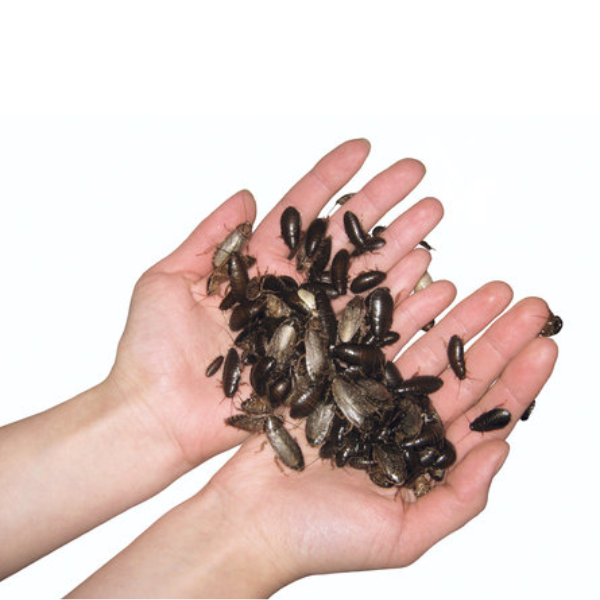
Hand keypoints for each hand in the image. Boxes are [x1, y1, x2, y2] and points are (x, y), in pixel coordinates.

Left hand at [108, 138, 445, 467]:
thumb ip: (210, 238)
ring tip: (432, 215)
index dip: (331, 179)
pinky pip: (365, 332)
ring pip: (362, 279)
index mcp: (257, 268)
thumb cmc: (151, 352)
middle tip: (416, 174)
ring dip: (399, 246)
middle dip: (381, 206)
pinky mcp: (319, 364)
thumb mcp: (167, 279)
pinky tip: (428, 280)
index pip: (301, 213)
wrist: (157, 416)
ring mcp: (309, 328)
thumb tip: (245, 194)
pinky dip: (399, 307)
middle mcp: (290, 294)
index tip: (363, 148)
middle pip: (342, 242)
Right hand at [200, 283, 557, 586]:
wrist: (249, 518)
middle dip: (495, 336)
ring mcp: (366, 390)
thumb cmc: (319, 538)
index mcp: (420, 454)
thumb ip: (458, 497)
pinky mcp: (331, 371)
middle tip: (529, 303)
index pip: (482, 411)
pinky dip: (398, 308)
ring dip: (454, 315)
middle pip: (458, 370)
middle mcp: (397, 417)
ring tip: (486, 286)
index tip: (547, 344)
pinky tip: (424, 284)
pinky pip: (371, 332)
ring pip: (419, 344)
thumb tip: (503, 450)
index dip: (518, 378)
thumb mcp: (403, 536)